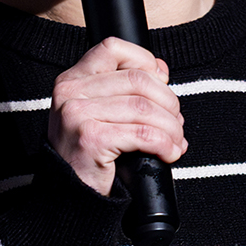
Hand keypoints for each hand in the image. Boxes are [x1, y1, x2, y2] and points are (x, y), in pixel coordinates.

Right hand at [47, 37, 186, 195]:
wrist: (69, 197)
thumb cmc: (89, 156)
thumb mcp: (101, 114)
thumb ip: (126, 89)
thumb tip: (161, 68)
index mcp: (72, 79)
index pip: (113, 48)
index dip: (145, 61)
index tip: (161, 84)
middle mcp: (70, 92)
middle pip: (137, 80)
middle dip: (168, 102)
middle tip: (176, 124)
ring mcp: (78, 114)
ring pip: (144, 108)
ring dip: (170, 127)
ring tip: (175, 142)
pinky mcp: (91, 139)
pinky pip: (142, 134)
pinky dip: (164, 144)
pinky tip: (168, 153)